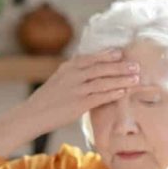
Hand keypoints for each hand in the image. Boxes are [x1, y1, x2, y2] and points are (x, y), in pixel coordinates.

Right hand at [0, 49, 138, 155]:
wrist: (32, 115)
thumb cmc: (46, 101)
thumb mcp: (58, 81)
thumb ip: (74, 74)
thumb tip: (91, 71)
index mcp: (68, 68)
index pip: (91, 58)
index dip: (108, 55)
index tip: (121, 53)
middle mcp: (72, 76)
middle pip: (101, 68)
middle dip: (120, 66)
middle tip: (135, 65)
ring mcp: (76, 90)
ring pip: (103, 81)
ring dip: (121, 79)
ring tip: (135, 78)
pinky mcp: (78, 105)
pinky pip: (99, 97)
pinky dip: (112, 93)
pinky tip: (123, 92)